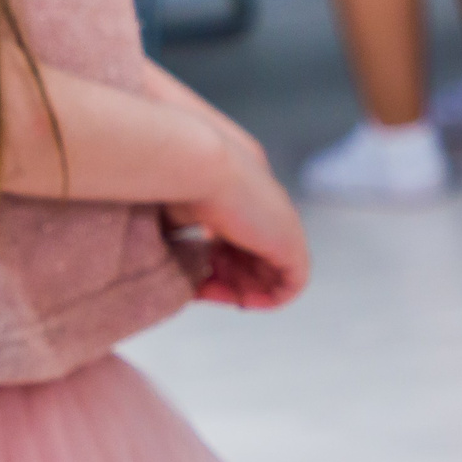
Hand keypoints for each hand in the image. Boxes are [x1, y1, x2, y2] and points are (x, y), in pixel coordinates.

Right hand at [165, 136, 308, 307]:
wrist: (193, 160)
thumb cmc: (173, 174)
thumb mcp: (171, 204)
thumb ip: (177, 227)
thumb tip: (169, 251)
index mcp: (239, 187)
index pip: (235, 232)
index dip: (212, 256)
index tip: (190, 268)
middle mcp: (263, 202)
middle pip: (253, 253)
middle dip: (226, 277)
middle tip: (199, 287)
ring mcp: (279, 221)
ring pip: (270, 269)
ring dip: (242, 289)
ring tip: (212, 293)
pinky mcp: (290, 243)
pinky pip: (292, 283)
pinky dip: (270, 298)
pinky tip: (242, 301)